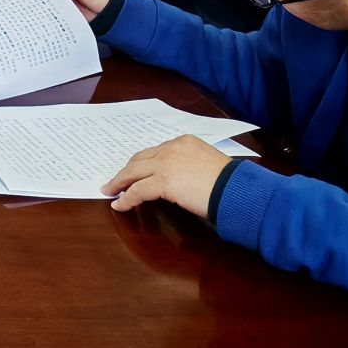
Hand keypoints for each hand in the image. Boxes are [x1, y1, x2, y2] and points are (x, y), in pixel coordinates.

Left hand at [102, 135, 234, 219]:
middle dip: (127, 171)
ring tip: (110, 191)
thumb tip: (177, 180)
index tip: (135, 170)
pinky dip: (126, 198)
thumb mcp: (207, 166)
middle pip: (140, 159)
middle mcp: (172, 148)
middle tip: (116, 180)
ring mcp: (165, 164)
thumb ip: (189, 166)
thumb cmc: (230, 183)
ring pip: (133, 172)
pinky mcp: (162, 181)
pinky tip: (120, 205)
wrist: (236, 190)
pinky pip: (137, 190)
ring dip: (120, 182)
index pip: (156, 152)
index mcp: (184, 142)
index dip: (142, 163)